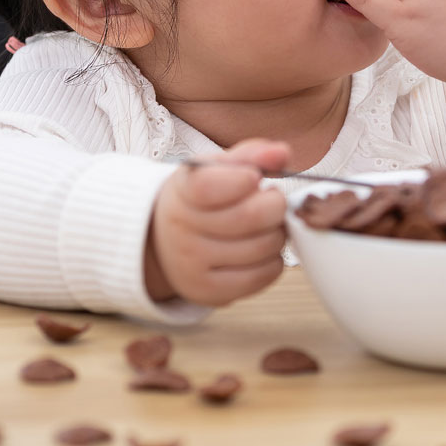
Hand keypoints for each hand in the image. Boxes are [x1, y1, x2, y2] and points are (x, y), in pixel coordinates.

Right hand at [145, 139, 290, 306]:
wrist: (164, 240)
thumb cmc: (201, 199)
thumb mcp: (216, 168)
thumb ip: (251, 155)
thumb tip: (282, 153)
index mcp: (182, 190)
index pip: (211, 185)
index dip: (243, 179)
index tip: (254, 177)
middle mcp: (181, 229)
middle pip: (249, 217)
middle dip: (275, 205)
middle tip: (273, 200)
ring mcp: (192, 265)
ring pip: (262, 247)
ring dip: (277, 233)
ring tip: (266, 225)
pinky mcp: (209, 292)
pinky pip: (263, 276)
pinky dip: (274, 260)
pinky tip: (261, 248)